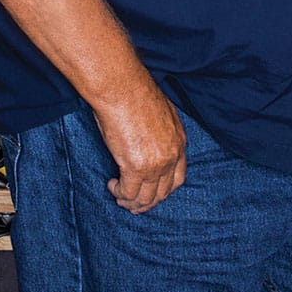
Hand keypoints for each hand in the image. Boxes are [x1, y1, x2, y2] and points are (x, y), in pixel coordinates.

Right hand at [92, 83, 187, 213]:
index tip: (152, 193)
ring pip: (146, 198)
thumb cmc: (135, 93)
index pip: (178, 178)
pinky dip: (119, 194)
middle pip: (163, 192)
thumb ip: (161, 131)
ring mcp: (155, 164)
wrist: (122, 88)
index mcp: (179, 141)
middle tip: (134, 203)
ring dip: (132, 202)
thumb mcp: (160, 112)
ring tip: (120, 198)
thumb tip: (149, 141)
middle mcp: (171, 156)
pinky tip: (112, 186)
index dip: (164, 190)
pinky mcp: (135, 167)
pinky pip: (128, 193)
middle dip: (148, 202)